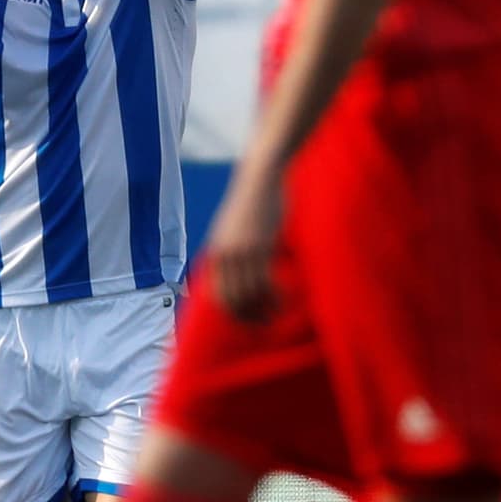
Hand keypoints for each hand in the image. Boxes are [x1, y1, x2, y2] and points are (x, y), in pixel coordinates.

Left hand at [207, 159, 284, 321]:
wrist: (260, 178)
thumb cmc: (250, 203)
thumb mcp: (231, 229)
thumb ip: (231, 249)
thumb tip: (236, 270)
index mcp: (216, 253)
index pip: (217, 295)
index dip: (232, 312)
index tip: (247, 320)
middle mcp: (225, 255)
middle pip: (232, 300)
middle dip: (248, 317)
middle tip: (265, 324)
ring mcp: (242, 252)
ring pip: (250, 295)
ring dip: (265, 309)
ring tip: (277, 314)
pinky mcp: (261, 246)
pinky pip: (266, 281)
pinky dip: (274, 296)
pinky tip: (284, 298)